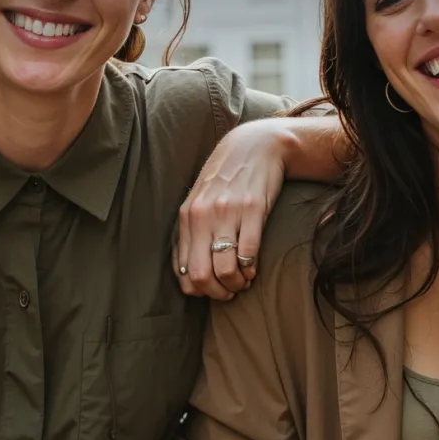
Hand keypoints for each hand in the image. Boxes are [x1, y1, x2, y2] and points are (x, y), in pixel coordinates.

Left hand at [176, 124, 290, 300]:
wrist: (255, 146)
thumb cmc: (226, 179)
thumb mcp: (200, 202)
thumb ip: (192, 234)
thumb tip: (188, 275)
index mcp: (186, 218)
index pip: (183, 271)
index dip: (200, 290)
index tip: (214, 288)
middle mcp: (203, 216)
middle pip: (201, 275)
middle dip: (217, 293)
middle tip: (230, 292)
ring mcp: (227, 212)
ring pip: (225, 269)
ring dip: (237, 284)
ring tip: (244, 280)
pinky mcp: (253, 209)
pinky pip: (248, 252)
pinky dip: (251, 268)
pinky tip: (253, 266)